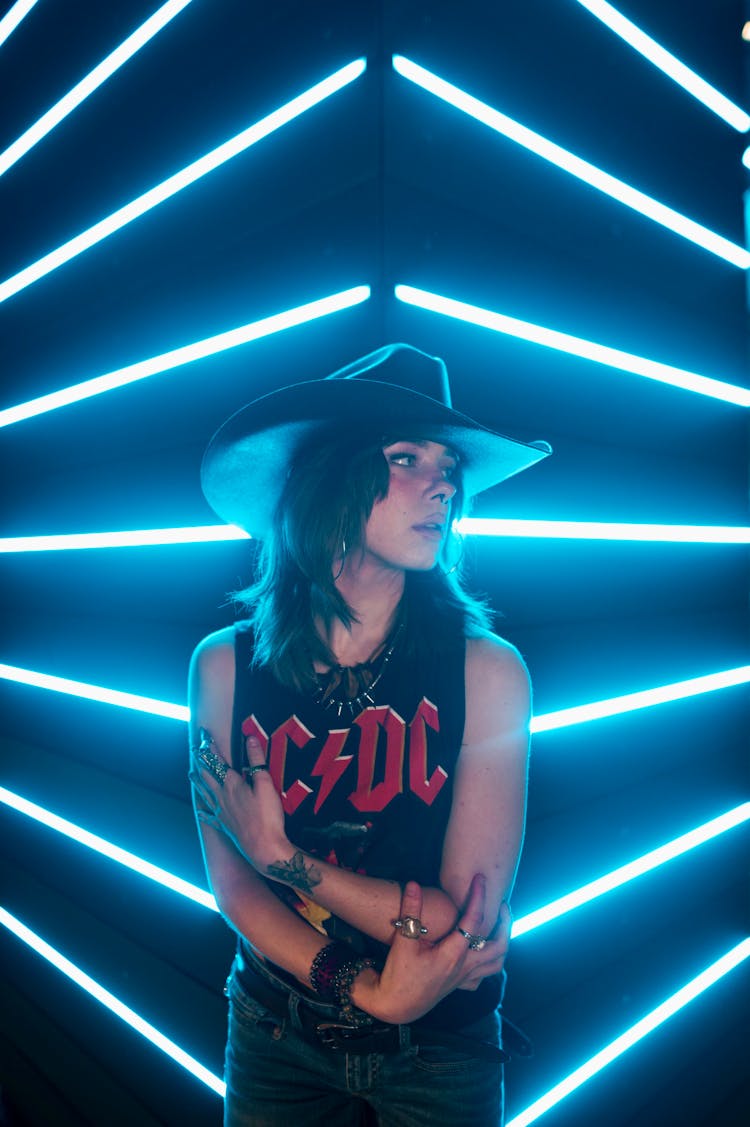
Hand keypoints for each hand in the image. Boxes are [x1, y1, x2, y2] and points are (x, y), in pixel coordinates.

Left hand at [190, 731, 288, 869]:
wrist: (263, 848)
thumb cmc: (267, 816)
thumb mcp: (266, 784)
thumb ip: (257, 761)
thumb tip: (250, 740)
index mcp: (232, 784)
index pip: (218, 761)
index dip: (210, 747)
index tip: (204, 736)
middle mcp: (222, 796)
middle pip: (207, 775)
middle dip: (201, 761)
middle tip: (194, 749)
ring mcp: (221, 812)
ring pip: (205, 793)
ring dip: (198, 781)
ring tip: (191, 773)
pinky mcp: (224, 825)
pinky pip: (210, 816)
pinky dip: (204, 811)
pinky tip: (200, 810)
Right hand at [355, 874, 509, 1024]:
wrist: (394, 1006)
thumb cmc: (398, 976)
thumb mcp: (402, 941)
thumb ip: (410, 911)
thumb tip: (414, 884)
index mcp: (453, 955)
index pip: (473, 921)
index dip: (478, 897)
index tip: (480, 879)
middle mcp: (464, 967)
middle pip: (499, 946)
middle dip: (505, 923)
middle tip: (502, 904)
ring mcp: (464, 978)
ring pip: (496, 962)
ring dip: (503, 941)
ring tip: (500, 924)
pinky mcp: (458, 985)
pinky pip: (483, 976)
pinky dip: (489, 963)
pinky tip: (482, 951)